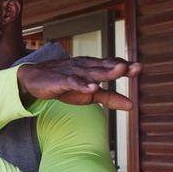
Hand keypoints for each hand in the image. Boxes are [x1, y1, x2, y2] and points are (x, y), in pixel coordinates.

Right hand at [17, 57, 140, 109]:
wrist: (33, 80)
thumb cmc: (64, 85)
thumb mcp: (90, 94)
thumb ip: (110, 98)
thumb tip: (131, 105)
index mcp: (93, 68)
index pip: (111, 65)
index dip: (125, 66)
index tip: (139, 68)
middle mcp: (85, 67)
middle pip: (104, 67)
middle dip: (120, 67)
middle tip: (136, 67)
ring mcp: (73, 72)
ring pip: (92, 72)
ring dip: (106, 72)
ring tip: (121, 71)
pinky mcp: (61, 80)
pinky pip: (73, 82)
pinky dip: (83, 85)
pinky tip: (92, 88)